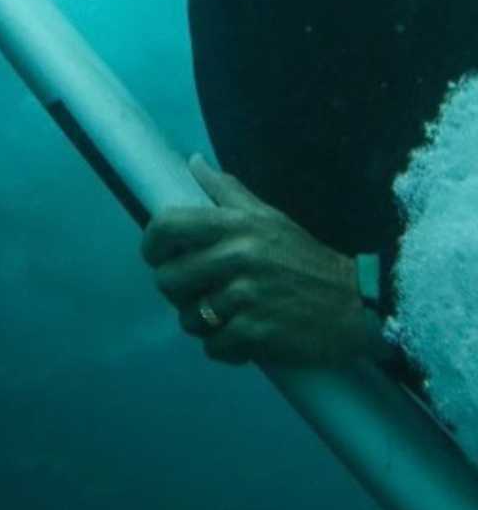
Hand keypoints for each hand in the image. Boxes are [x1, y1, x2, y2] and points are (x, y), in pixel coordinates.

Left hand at [142, 154, 379, 366]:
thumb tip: (193, 162)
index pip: (167, 226)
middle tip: (201, 293)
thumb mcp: (270, 218)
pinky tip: (244, 337)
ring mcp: (246, 297)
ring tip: (227, 315)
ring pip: (188, 319)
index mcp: (237, 225)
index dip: (151, 245)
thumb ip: (227, 192)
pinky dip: (226, 347)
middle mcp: (237, 257)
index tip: (159, 257)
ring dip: (203, 323)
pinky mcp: (256, 333)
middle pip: (168, 280)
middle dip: (179, 292)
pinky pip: (213, 347)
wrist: (357, 304)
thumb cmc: (307, 259)